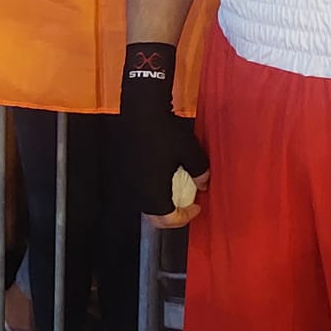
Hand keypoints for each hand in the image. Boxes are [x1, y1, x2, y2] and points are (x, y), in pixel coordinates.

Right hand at [119, 43, 209, 227]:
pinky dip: (154, 189)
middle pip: (154, 216)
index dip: (185, 217)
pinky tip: (164, 174)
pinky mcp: (126, 168)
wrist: (141, 110)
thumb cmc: (165, 133)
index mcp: (153, 193)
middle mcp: (139, 191)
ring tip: (177, 189)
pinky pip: (140, 188)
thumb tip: (203, 183)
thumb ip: (199, 172)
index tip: (197, 206)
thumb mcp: (190, 153)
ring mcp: (130, 180)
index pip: (168, 220)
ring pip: (146, 203)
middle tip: (186, 204)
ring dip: (162, 202)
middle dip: (172, 214)